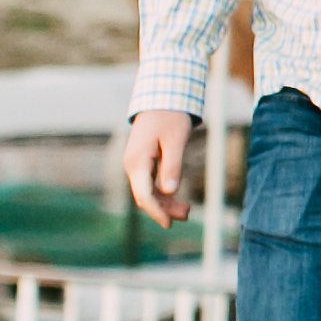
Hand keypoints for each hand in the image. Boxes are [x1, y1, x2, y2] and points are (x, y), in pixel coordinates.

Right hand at [123, 109, 193, 225]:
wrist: (161, 97)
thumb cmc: (170, 116)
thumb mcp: (176, 140)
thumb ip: (173, 165)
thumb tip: (169, 191)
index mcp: (137, 161)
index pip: (144, 194)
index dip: (156, 211)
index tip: (168, 223)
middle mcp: (132, 165)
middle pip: (145, 195)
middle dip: (163, 209)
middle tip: (187, 215)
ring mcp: (136, 163)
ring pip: (147, 191)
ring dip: (164, 202)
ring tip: (187, 211)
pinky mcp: (142, 161)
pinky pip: (150, 182)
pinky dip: (162, 192)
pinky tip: (176, 198)